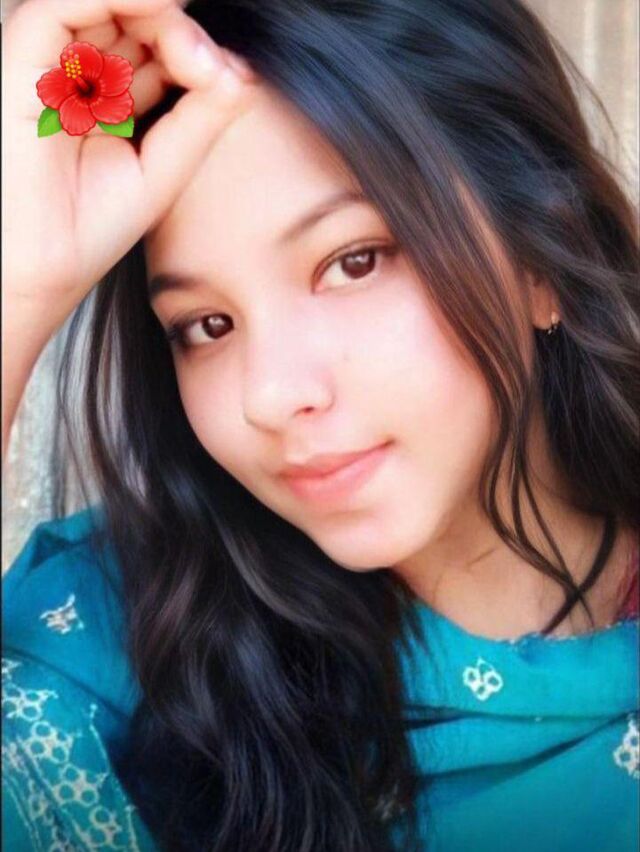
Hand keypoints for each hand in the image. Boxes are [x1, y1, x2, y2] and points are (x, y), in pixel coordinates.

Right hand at [2, 0, 256, 317]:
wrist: (45, 267)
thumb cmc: (90, 228)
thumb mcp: (165, 166)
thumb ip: (201, 114)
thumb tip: (234, 66)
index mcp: (110, 102)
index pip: (157, 50)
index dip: (193, 51)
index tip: (226, 76)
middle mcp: (79, 78)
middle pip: (134, 21)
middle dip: (177, 30)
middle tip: (209, 63)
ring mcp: (51, 66)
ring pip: (103, 5)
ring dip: (156, 14)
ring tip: (190, 46)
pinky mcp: (20, 59)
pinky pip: (61, 7)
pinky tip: (159, 10)